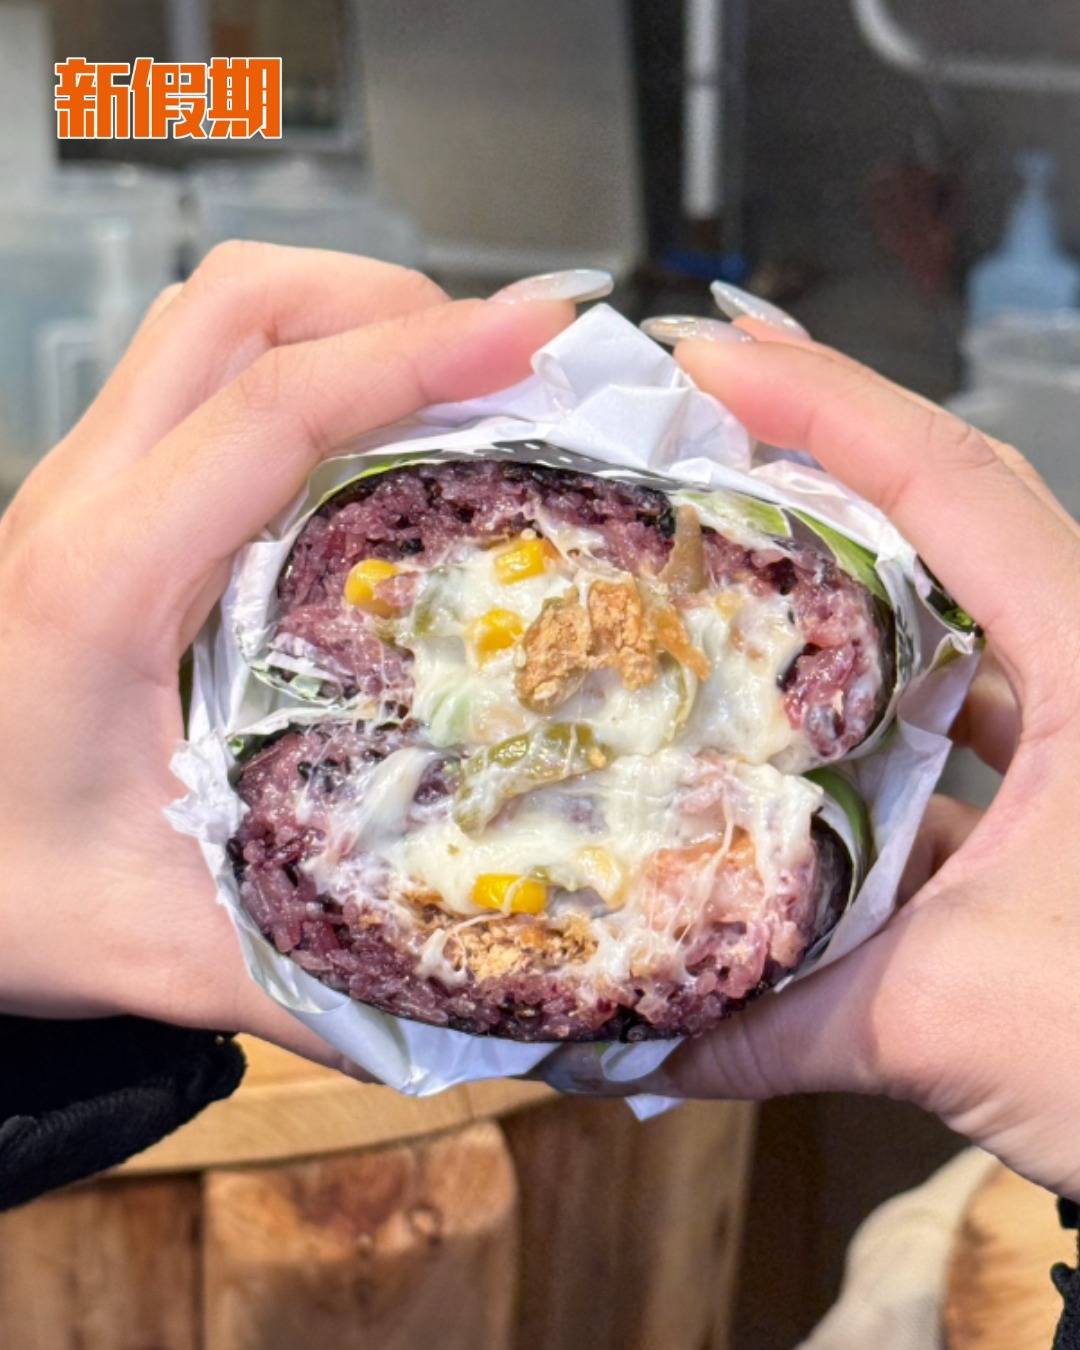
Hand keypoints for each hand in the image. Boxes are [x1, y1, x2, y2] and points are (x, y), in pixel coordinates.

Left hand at [0, 243, 571, 1070]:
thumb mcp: (163, 951)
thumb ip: (326, 982)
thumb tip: (487, 994)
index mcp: (100, 587)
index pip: (272, 411)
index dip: (414, 356)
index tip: (532, 337)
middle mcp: (81, 507)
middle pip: (233, 308)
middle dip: (388, 300)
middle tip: (508, 355)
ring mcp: (81, 494)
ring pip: (210, 323)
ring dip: (340, 316)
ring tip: (454, 374)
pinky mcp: (96, 510)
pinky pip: (201, 380)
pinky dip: (304, 366)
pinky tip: (371, 437)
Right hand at [544, 320, 1079, 1199]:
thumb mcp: (961, 1020)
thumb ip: (785, 1022)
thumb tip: (630, 1045)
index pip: (955, 486)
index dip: (826, 401)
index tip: (706, 352)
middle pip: (951, 514)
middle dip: (826, 447)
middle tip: (700, 403)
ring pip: (950, 617)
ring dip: (838, 584)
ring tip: (716, 550)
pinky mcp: (1068, 787)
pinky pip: (954, 714)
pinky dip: (871, 711)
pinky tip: (787, 729)